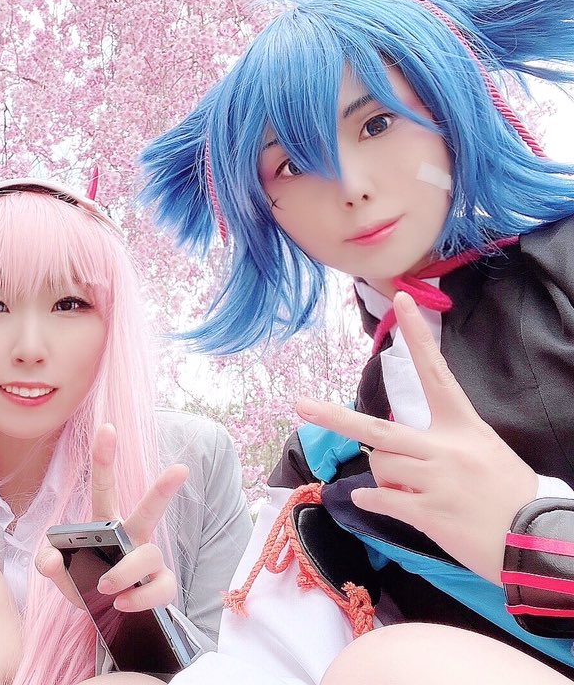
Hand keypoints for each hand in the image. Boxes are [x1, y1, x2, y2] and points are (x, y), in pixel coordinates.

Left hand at [37, 423, 188, 612]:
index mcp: (107, 525)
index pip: (105, 488)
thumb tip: (51, 557)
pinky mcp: (161, 585)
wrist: (106, 617)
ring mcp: (150, 561)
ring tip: (104, 587)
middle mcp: (133, 537)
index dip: (105, 458)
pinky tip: (122, 602)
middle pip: (149, 510)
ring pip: (148, 555)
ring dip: (123, 572)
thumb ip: (49, 564)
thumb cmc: (87, 584)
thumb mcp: (62, 575)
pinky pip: (160, 587)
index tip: (107, 428)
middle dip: (163, 490)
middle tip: (180, 469)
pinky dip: (139, 598)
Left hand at [295, 292, 537, 583]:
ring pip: (379, 466)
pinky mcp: (428, 512)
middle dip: (335, 418)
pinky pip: (380, 500)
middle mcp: (444, 447)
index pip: (435, 371)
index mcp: (462, 425)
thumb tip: (394, 450)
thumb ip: (442, 443)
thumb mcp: (484, 452)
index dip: (418, 336)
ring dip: (383, 477)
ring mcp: (434, 480)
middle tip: (300, 404)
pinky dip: (370, 502)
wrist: (539, 539)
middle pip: (377, 429)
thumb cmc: (512, 494)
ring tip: (411, 490)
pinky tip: (370, 503)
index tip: (400, 301)